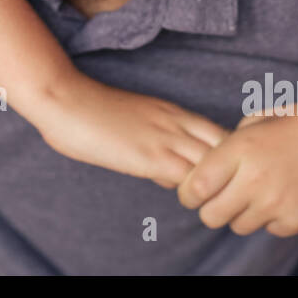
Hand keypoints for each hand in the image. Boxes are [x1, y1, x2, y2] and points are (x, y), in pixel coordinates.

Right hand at [26, 72, 225, 187]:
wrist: (66, 99)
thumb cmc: (91, 111)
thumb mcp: (136, 120)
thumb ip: (157, 141)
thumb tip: (168, 174)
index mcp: (174, 111)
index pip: (223, 133)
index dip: (229, 156)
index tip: (220, 173)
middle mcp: (178, 122)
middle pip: (230, 147)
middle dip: (232, 169)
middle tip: (218, 189)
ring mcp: (167, 139)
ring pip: (217, 164)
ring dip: (216, 184)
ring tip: (203, 197)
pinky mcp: (152, 157)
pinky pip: (192, 179)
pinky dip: (196, 193)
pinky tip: (183, 197)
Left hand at [176, 104, 297, 235]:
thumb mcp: (257, 121)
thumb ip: (227, 146)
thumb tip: (203, 172)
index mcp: (239, 149)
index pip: (194, 188)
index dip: (188, 194)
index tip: (194, 192)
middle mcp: (254, 179)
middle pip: (211, 217)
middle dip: (212, 209)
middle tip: (222, 198)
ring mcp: (277, 202)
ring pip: (239, 226)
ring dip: (242, 214)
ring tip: (259, 191)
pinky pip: (270, 229)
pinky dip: (272, 218)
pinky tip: (285, 194)